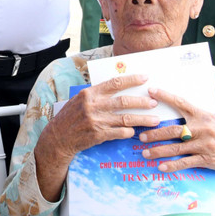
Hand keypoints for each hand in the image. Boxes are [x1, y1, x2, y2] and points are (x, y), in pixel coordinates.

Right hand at [33, 73, 158, 201]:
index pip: (114, 83)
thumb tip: (117, 88)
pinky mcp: (98, 135)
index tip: (145, 78)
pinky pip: (119, 133)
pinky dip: (129, 132)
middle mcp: (93, 106)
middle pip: (124, 101)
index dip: (132, 80)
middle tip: (155, 102)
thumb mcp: (79, 100)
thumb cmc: (70, 117)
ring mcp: (96, 121)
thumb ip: (97, 95)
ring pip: (125, 119)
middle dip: (142, 102)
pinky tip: (135, 132)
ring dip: (143, 119)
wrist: (58, 137)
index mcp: (89, 94)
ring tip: (155, 120)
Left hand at [140, 88, 214, 188]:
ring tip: (145, 153)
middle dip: (154, 133)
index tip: (151, 90)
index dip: (165, 96)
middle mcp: (202, 129)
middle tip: (141, 136)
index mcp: (203, 116)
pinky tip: (161, 167)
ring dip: (158, 151)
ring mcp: (204, 145)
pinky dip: (172, 165)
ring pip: (176, 148)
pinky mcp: (206, 159)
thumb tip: (178, 112)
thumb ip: (197, 117)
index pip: (181, 103)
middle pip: (173, 130)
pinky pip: (186, 162)